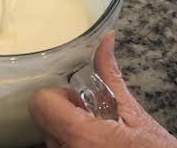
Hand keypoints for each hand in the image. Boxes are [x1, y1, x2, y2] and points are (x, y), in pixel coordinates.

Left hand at [29, 33, 176, 147]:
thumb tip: (106, 39)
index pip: (41, 104)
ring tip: (99, 136)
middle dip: (66, 114)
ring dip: (68, 133)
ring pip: (50, 140)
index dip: (58, 96)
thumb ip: (110, 75)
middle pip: (44, 122)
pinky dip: (72, 145)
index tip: (78, 100)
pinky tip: (98, 147)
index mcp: (81, 136)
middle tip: (94, 118)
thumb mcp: (135, 113)